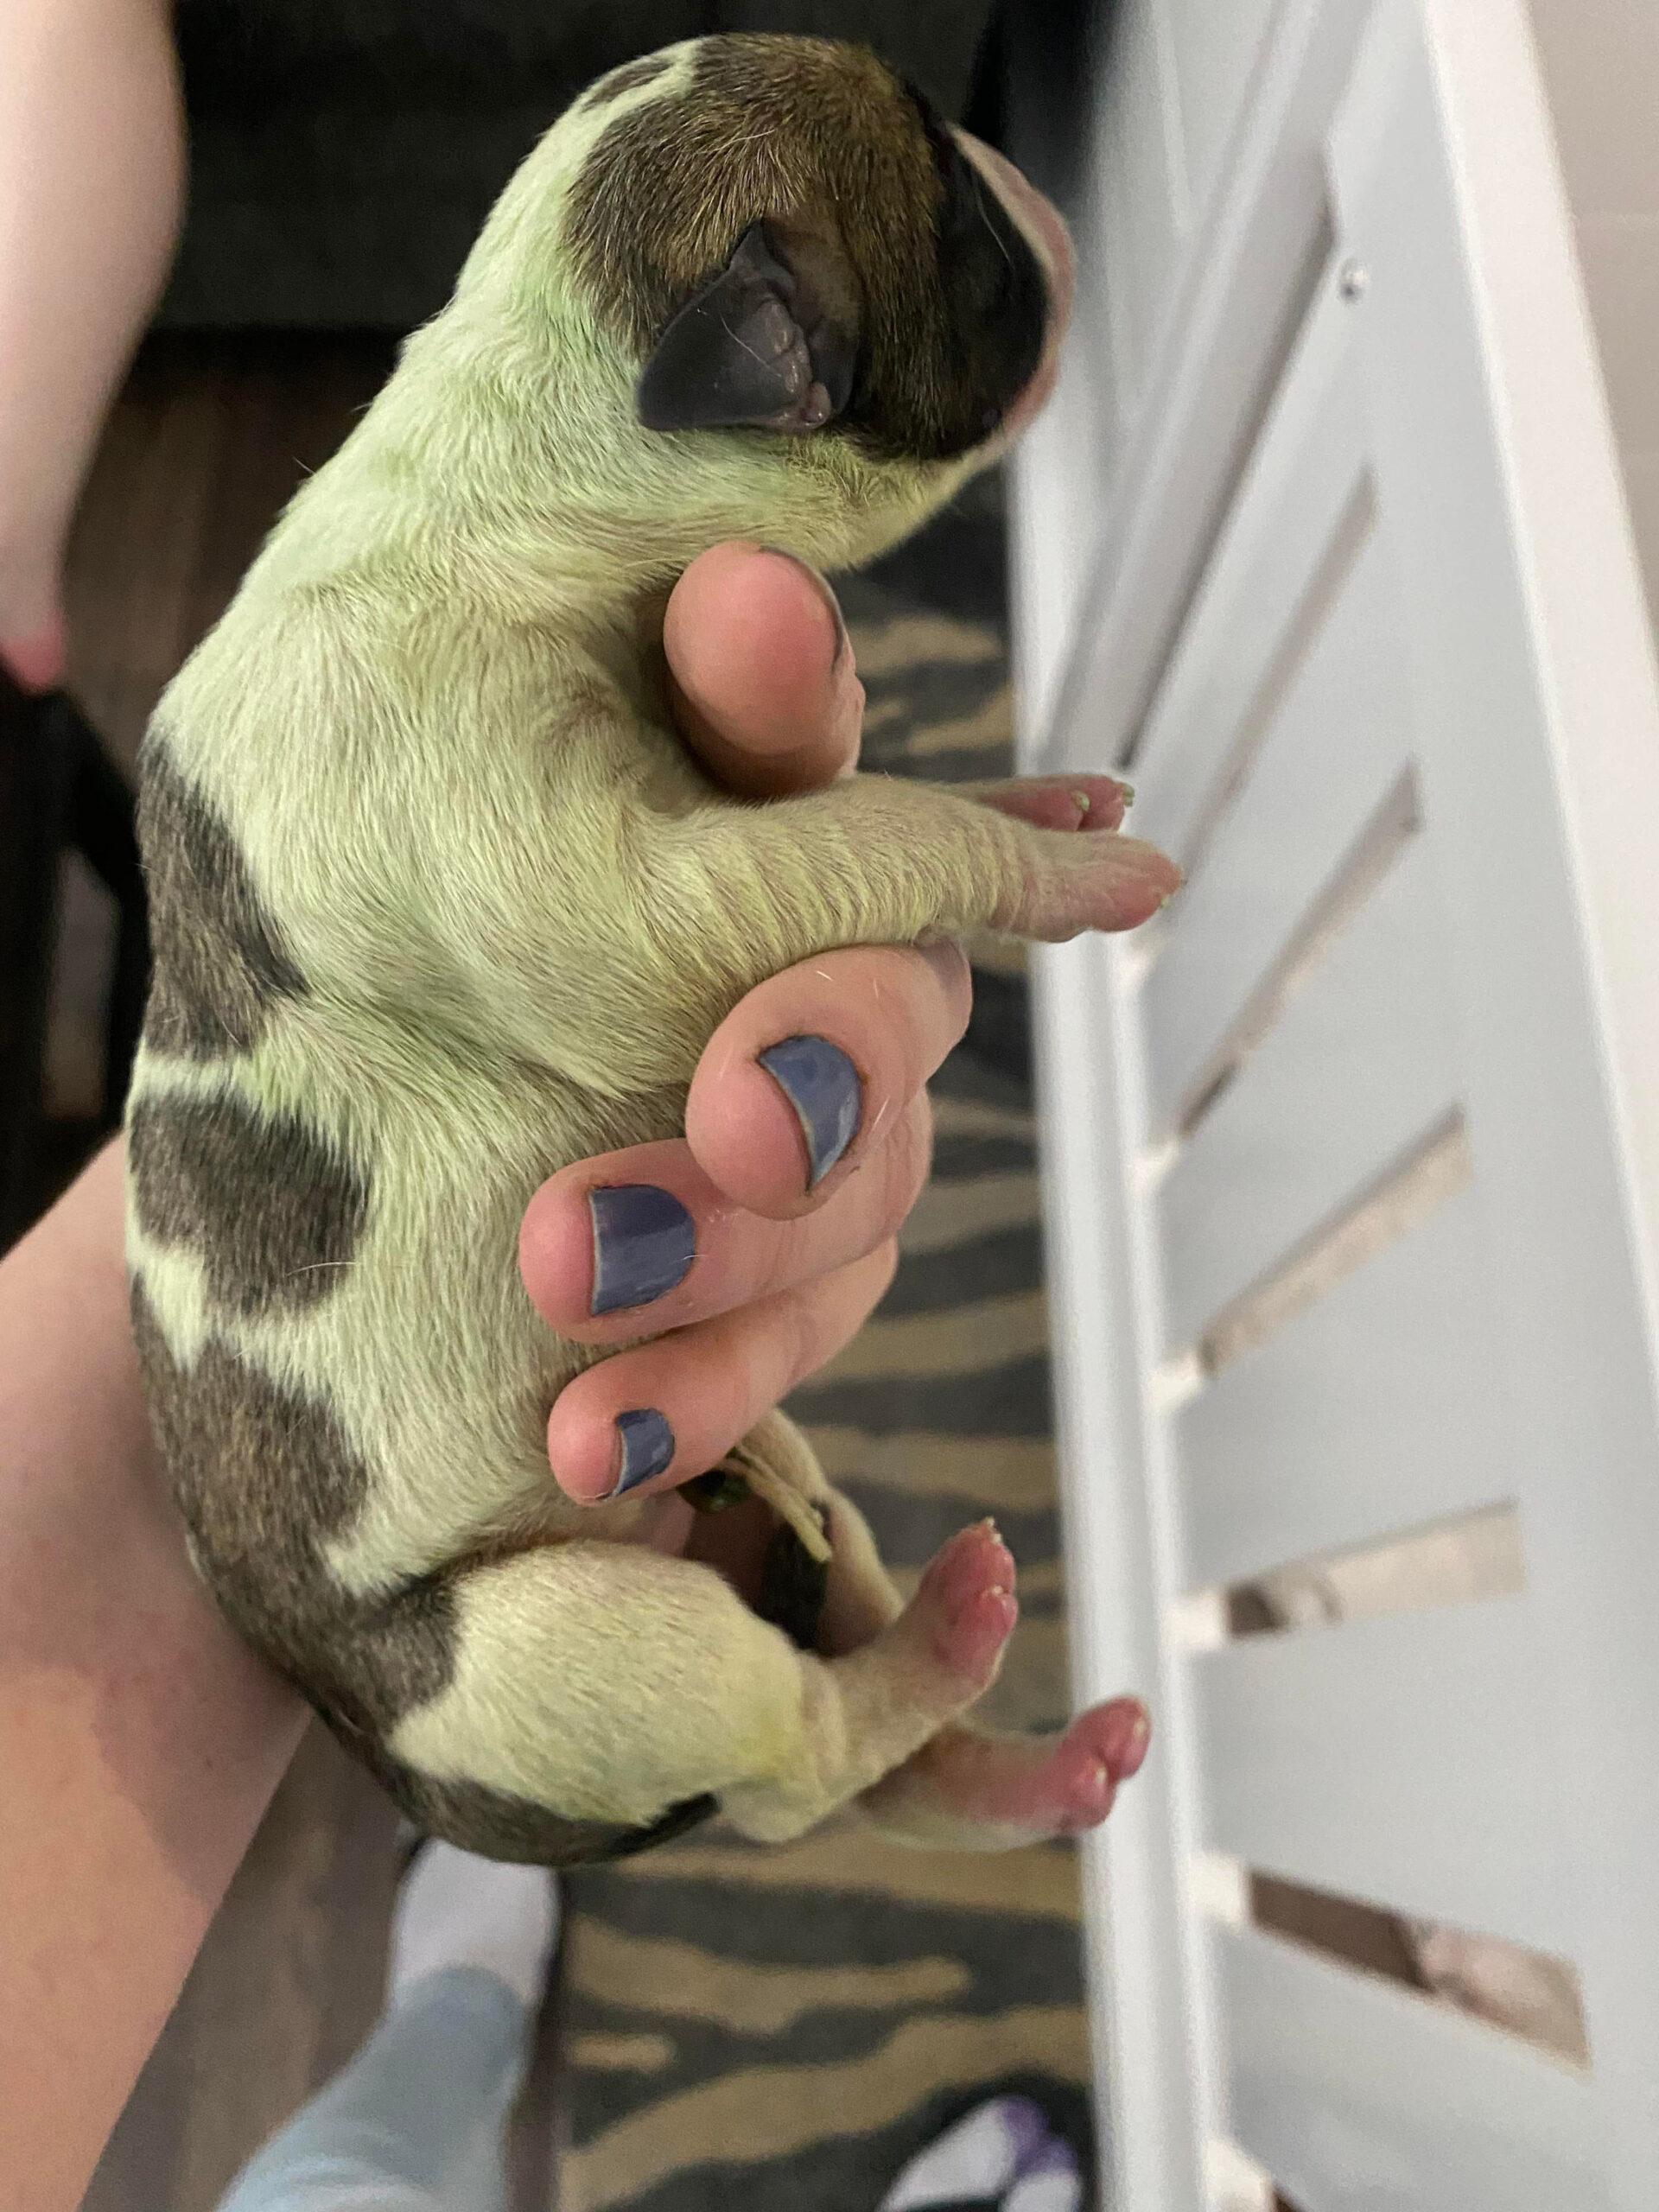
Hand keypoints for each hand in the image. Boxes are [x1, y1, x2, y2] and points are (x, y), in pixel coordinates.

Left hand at [517, 542, 1147, 1518]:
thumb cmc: (500, 796)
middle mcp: (837, 1034)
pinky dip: (686, 1409)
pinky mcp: (731, 1304)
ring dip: (722, 1284)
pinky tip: (591, 1443)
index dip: (1005, 873)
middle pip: (891, 1099)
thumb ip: (686, 701)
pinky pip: (759, 1372)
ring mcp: (794, 1183)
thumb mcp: (586, 733)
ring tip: (564, 1282)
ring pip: (839, 1249)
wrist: (371, 944)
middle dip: (813, 1111)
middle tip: (724, 1125)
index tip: (1120, 870)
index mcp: (826, 879)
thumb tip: (755, 583)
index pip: (933, 886)